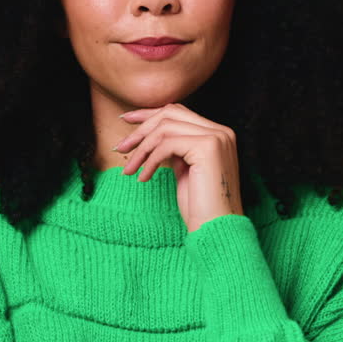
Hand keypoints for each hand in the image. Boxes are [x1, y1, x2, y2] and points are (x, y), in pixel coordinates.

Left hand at [112, 102, 243, 232]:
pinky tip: (143, 177)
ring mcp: (216, 137)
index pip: (179, 111)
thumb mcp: (186, 170)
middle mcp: (221, 131)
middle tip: (121, 147)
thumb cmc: (200, 207)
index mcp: (219, 134)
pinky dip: (149, 160)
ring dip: (141, 149)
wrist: (216, 230)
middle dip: (141, 129)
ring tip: (129, 169)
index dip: (149, 114)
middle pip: (170, 114)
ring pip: (165, 128)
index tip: (126, 120)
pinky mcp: (208, 147)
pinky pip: (166, 145)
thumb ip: (177, 149)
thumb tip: (151, 135)